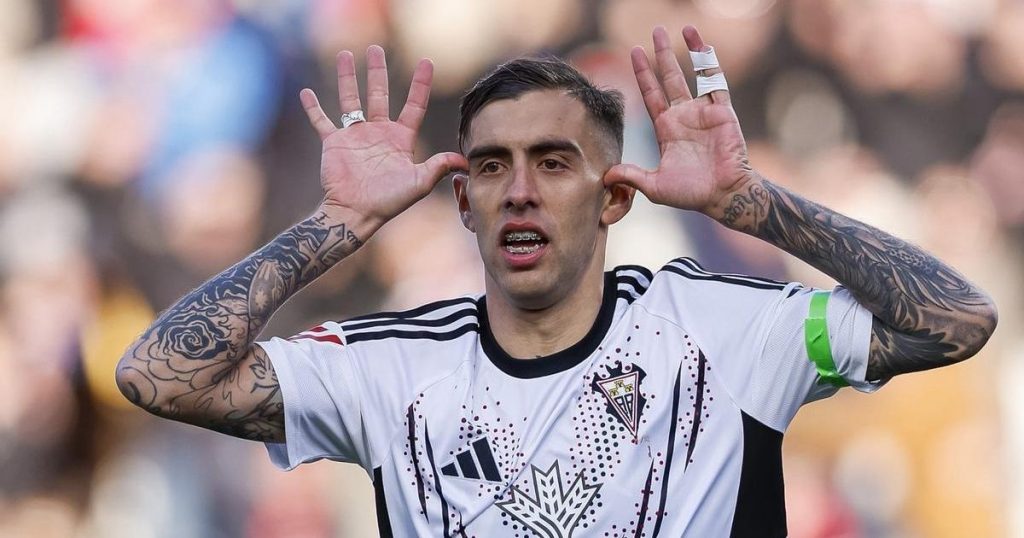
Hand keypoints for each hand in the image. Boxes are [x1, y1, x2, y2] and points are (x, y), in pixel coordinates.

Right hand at [300, 46, 467, 228]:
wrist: (356, 213)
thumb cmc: (389, 201)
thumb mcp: (419, 183)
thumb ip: (439, 166)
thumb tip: (465, 162)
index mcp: (400, 139)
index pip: (414, 105)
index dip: (420, 84)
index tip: (427, 62)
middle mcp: (378, 133)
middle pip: (379, 94)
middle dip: (378, 71)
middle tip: (376, 49)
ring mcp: (355, 136)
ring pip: (350, 99)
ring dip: (347, 78)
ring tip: (346, 55)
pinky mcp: (334, 143)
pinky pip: (321, 121)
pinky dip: (313, 108)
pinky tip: (305, 92)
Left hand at [604, 26, 752, 220]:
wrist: (723, 195)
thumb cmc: (691, 194)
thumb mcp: (654, 186)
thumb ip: (631, 176)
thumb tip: (605, 176)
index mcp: (666, 128)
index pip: (651, 93)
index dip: (643, 74)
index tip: (635, 52)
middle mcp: (683, 115)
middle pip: (669, 77)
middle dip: (662, 55)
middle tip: (655, 32)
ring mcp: (703, 112)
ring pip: (693, 73)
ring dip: (687, 51)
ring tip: (681, 28)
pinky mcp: (722, 112)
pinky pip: (716, 81)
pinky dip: (710, 62)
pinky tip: (703, 44)